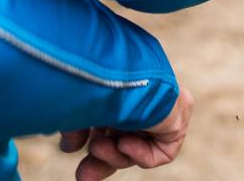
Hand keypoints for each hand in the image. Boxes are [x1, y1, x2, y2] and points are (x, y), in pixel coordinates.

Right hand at [58, 86, 190, 179]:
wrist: (118, 73)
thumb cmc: (95, 81)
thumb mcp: (83, 108)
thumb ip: (77, 127)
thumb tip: (67, 148)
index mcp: (121, 89)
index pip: (109, 122)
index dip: (91, 143)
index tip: (70, 151)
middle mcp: (142, 99)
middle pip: (122, 140)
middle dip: (102, 160)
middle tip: (83, 177)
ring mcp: (160, 111)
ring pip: (136, 148)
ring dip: (114, 155)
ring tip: (97, 147)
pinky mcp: (175, 123)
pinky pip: (158, 153)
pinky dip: (138, 154)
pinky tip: (124, 143)